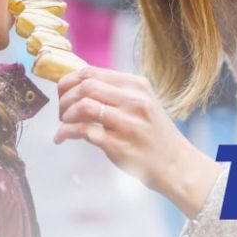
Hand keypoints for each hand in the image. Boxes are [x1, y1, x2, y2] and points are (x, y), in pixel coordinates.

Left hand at [54, 66, 220, 217]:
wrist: (175, 164)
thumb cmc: (153, 133)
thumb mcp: (141, 102)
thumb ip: (114, 91)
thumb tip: (76, 84)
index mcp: (137, 85)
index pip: (92, 72)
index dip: (69, 81)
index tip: (63, 93)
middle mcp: (134, 101)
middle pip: (85, 86)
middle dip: (64, 98)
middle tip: (61, 111)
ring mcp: (128, 124)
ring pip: (83, 106)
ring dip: (65, 115)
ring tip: (64, 124)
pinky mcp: (120, 146)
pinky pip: (84, 132)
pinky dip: (66, 132)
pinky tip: (62, 137)